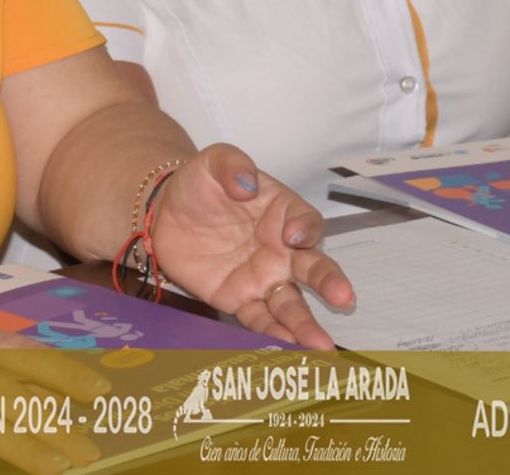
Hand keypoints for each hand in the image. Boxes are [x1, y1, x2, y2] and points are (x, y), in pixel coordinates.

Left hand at [145, 144, 354, 348]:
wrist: (166, 213)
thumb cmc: (199, 184)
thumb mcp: (213, 161)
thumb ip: (232, 165)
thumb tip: (246, 183)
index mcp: (281, 211)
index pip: (306, 221)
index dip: (305, 229)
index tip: (294, 236)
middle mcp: (281, 249)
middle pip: (313, 267)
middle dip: (329, 282)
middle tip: (343, 298)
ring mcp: (263, 277)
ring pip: (291, 302)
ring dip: (306, 323)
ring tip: (321, 345)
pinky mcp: (240, 299)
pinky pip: (259, 319)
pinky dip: (271, 333)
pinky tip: (284, 347)